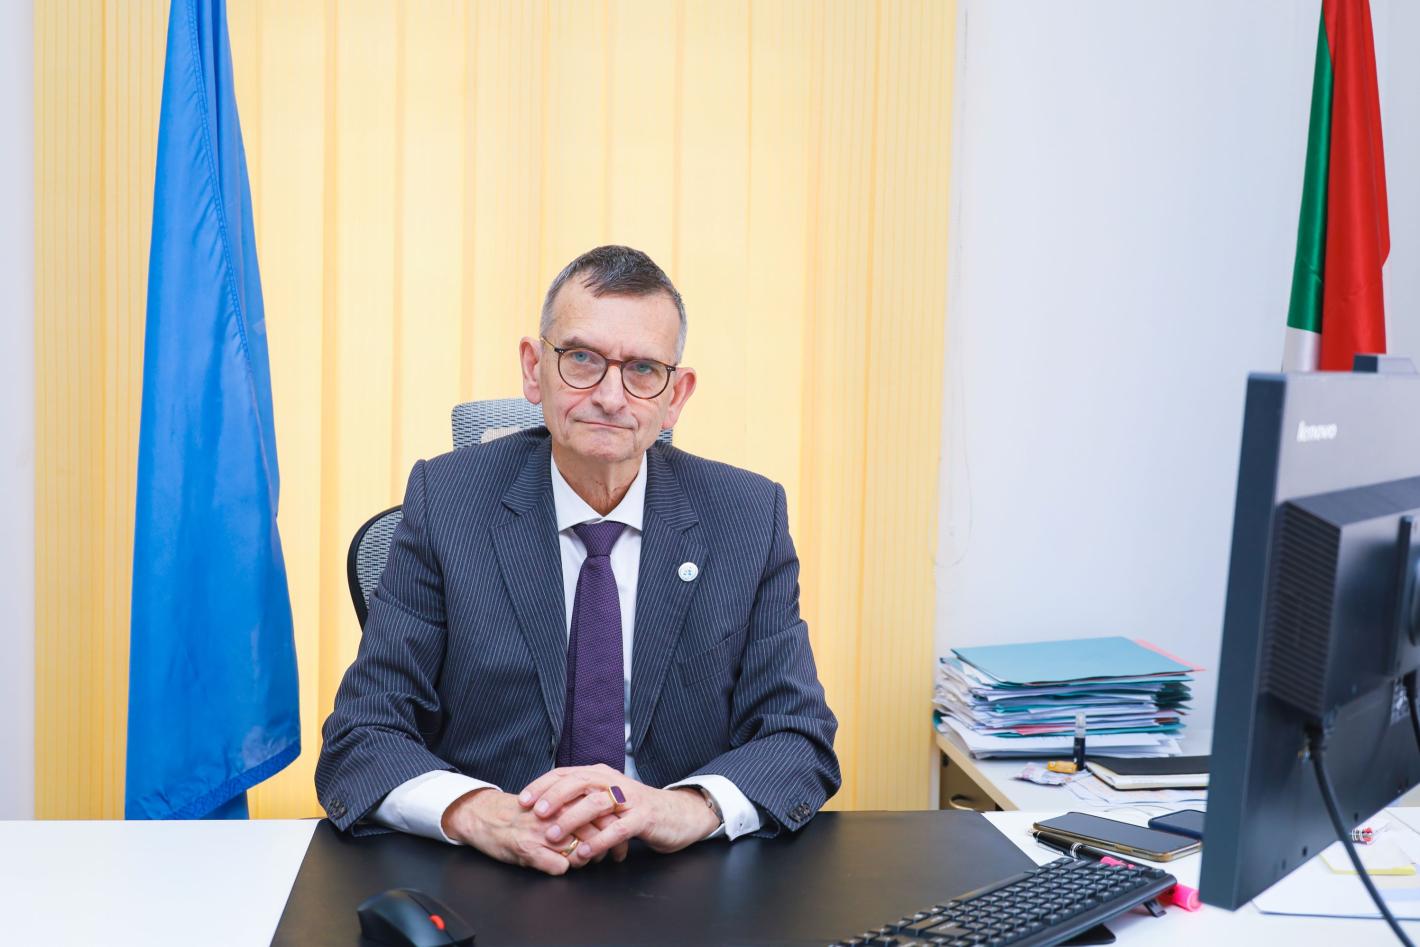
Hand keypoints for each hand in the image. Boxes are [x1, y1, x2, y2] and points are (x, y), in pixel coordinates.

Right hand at [441, 788, 610, 874]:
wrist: (486, 816)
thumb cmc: (523, 812)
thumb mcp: (553, 803)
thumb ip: (576, 807)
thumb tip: (605, 818)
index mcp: (565, 800)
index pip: (602, 814)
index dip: (617, 830)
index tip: (621, 840)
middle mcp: (556, 814)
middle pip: (596, 834)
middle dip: (608, 848)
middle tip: (614, 856)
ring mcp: (542, 833)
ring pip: (580, 853)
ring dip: (586, 861)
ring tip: (586, 862)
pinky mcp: (528, 850)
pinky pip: (558, 867)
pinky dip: (563, 869)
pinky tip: (559, 866)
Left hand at [518, 765, 720, 861]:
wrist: (678, 815)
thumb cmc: (636, 811)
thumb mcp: (607, 800)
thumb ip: (582, 799)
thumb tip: (547, 808)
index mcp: (601, 774)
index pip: (566, 773)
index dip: (543, 784)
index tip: (523, 800)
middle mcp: (613, 781)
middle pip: (579, 782)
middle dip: (554, 796)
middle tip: (536, 813)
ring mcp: (630, 798)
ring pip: (596, 803)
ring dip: (572, 819)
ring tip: (553, 836)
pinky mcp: (644, 817)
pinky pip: (618, 828)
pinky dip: (600, 840)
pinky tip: (585, 852)